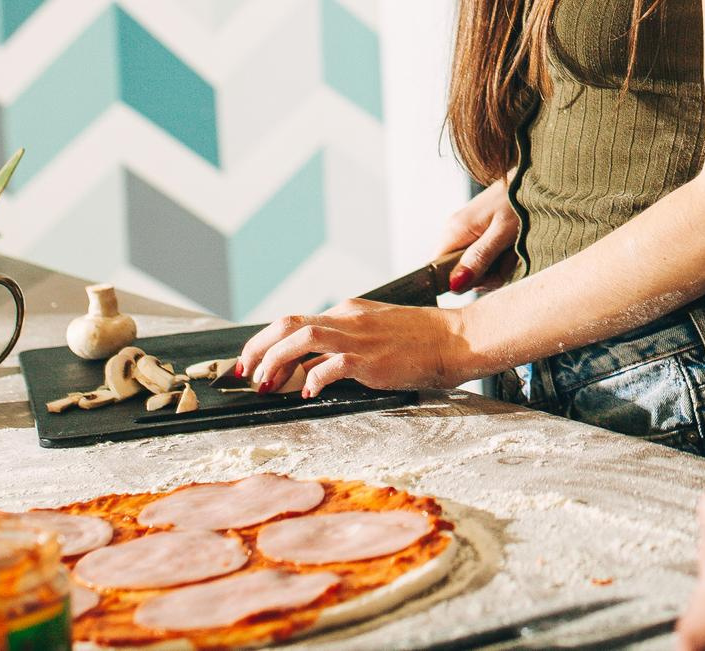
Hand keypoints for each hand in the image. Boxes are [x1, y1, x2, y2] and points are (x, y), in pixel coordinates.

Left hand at [235, 300, 467, 395]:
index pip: (295, 322)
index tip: (252, 362)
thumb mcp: (378, 335)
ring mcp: (359, 337)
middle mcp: (348, 319)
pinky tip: (308, 393)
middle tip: (245, 373)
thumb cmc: (424, 342)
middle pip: (287, 324)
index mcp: (348, 311)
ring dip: (275, 361)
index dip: (265, 342)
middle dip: (258, 348)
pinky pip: (331, 366)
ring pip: (301, 338)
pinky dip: (313, 379)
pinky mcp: (371, 359)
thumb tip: (311, 368)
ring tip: (266, 384)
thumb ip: (345, 346)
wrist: (459, 339)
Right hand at [432, 182, 518, 293]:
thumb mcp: (502, 232)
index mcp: (454, 230)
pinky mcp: (480, 233)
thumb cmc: (520, 199)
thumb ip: (479, 258)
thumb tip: (454, 285)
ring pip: (474, 269)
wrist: (536, 178)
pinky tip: (513, 250)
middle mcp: (456, 231)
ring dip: (498, 269)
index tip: (483, 277)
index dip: (457, 282)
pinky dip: (501, 261)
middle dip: (485, 276)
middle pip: (459, 273)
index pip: (436, 270)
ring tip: (513, 251)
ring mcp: (468, 232)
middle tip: (507, 261)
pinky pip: (484, 259)